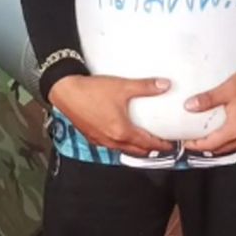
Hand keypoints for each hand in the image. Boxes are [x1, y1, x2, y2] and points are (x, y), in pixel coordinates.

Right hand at [48, 74, 173, 157]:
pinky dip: (121, 144)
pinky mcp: (91, 136)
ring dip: (136, 148)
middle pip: (137, 151)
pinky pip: (110, 145)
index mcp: (122, 131)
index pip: (148, 143)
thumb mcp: (122, 87)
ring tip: (144, 142)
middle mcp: (111, 140)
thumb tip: (165, 85)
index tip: (171, 146)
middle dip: (151, 150)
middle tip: (161, 145)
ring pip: (123, 149)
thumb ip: (146, 87)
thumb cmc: (91, 91)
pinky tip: (122, 135)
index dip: (161, 145)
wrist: (65, 91)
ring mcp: (100, 140)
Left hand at [182, 61, 235, 154]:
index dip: (196, 145)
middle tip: (197, 142)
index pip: (210, 145)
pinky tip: (234, 130)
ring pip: (235, 146)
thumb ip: (208, 99)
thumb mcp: (228, 89)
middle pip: (222, 149)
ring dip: (222, 144)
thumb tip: (191, 105)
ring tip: (213, 137)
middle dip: (207, 147)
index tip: (188, 143)